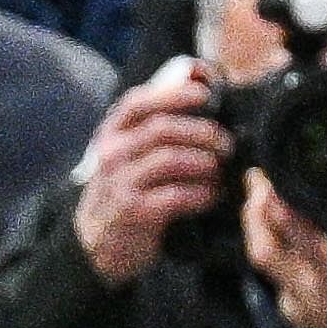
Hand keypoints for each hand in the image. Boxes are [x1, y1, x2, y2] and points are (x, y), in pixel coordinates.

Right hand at [75, 57, 233, 283]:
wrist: (99, 241)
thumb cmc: (127, 188)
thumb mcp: (130, 154)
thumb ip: (154, 127)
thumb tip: (199, 86)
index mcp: (112, 132)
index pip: (138, 102)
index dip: (173, 94)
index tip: (205, 94)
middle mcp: (111, 153)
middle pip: (162, 128)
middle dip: (203, 132)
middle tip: (227, 144)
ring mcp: (119, 182)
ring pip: (171, 159)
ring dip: (206, 163)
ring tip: (221, 171)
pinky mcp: (132, 211)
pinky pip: (176, 195)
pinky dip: (202, 193)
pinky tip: (213, 195)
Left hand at [245, 171, 326, 327]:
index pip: (297, 235)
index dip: (275, 204)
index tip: (266, 179)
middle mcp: (309, 294)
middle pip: (262, 249)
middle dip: (251, 213)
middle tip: (255, 183)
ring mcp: (295, 308)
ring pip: (268, 262)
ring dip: (263, 231)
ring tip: (272, 203)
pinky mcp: (291, 316)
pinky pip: (281, 277)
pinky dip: (283, 254)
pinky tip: (297, 243)